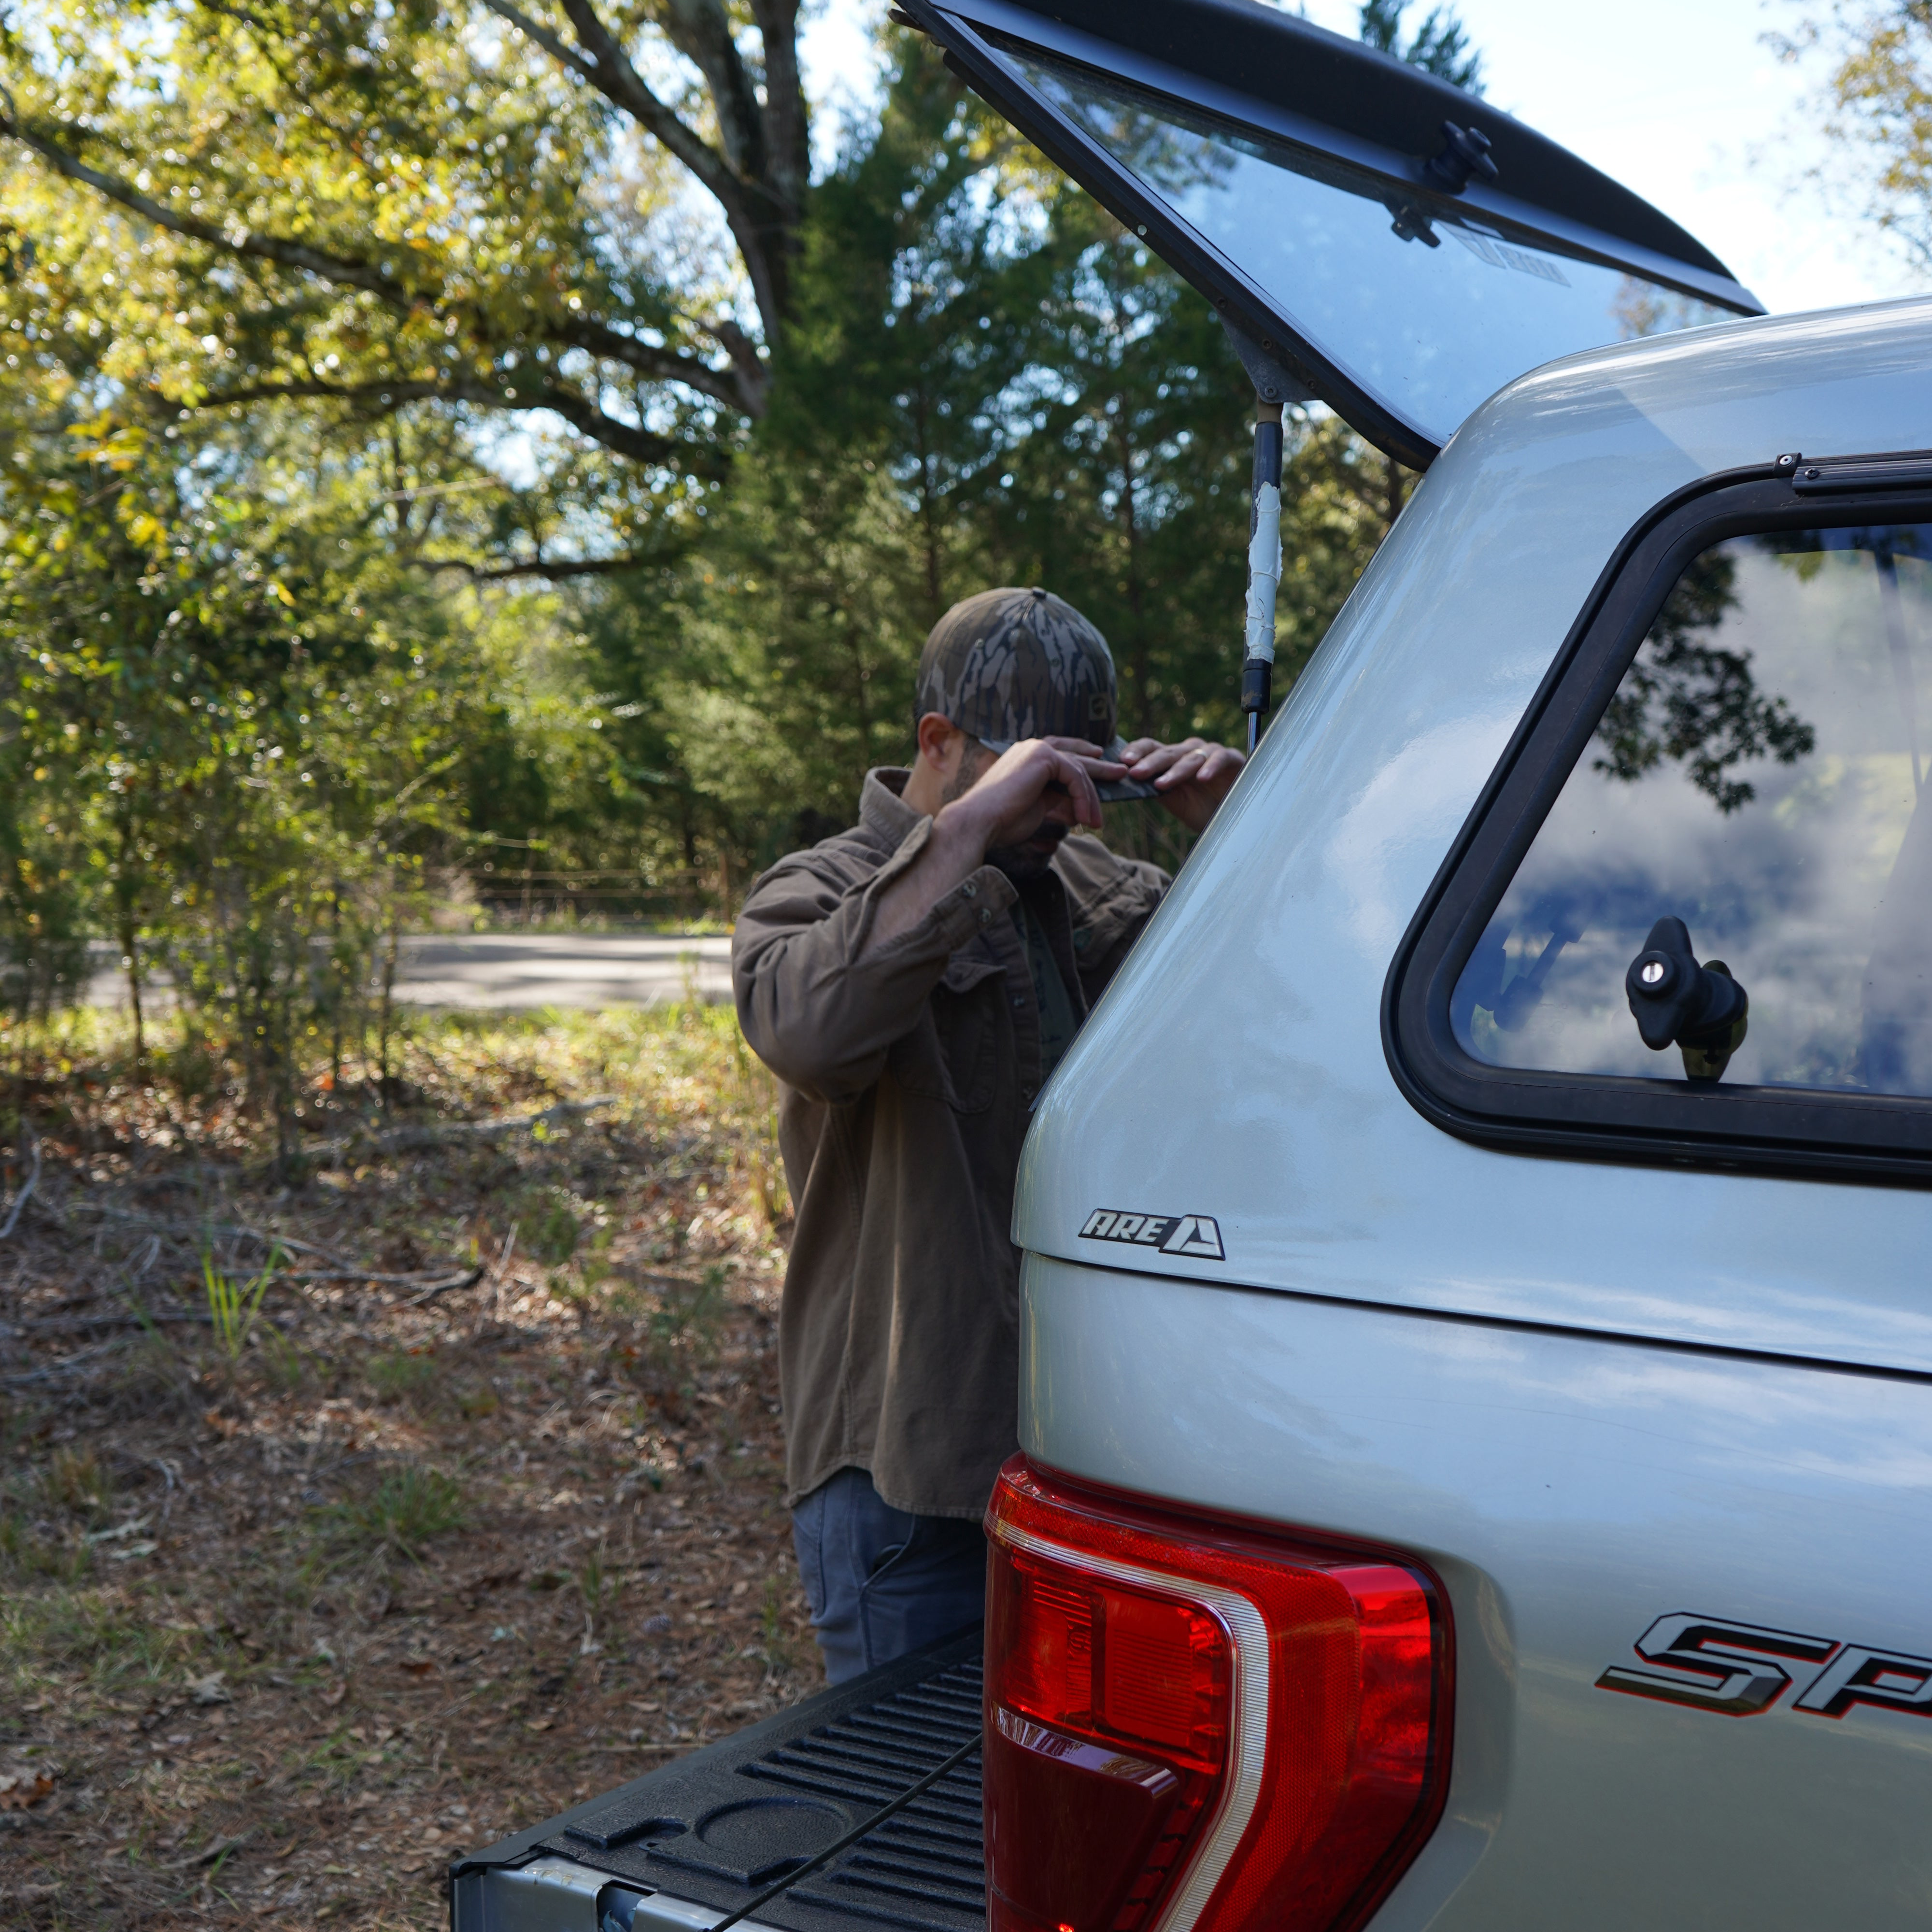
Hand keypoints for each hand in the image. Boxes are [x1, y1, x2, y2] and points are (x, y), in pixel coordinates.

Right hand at [939, 737, 1122, 857]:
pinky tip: (1083, 818)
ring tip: (1097, 823)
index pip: (1062, 755)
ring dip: (1090, 798)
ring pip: (1078, 770)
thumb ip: (1060, 802)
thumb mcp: (1039, 809)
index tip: (1101, 765)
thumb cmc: (1002, 821)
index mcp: (1026, 757)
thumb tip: (1080, 808)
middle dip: (1100, 766)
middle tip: (1120, 772)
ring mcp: (1037, 749)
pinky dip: (1083, 798)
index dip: (1084, 761)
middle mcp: (1031, 747)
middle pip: (1075, 756)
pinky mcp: (1043, 757)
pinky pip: (1075, 776)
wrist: (980, 821)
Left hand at [1118, 736, 1245, 833]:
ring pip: (1190, 757)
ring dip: (1176, 770)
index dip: (1137, 752)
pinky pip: (1219, 758)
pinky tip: (1202, 778)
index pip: (1150, 748)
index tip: (1123, 761)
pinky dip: (1211, 767)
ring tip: (1162, 783)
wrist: (1234, 817)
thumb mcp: (1177, 802)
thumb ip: (1160, 791)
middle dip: (1150, 763)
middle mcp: (1188, 752)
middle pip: (1167, 752)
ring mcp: (1209, 753)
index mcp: (1171, 760)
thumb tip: (1131, 783)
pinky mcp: (1230, 757)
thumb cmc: (1203, 808)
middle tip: (1135, 772)